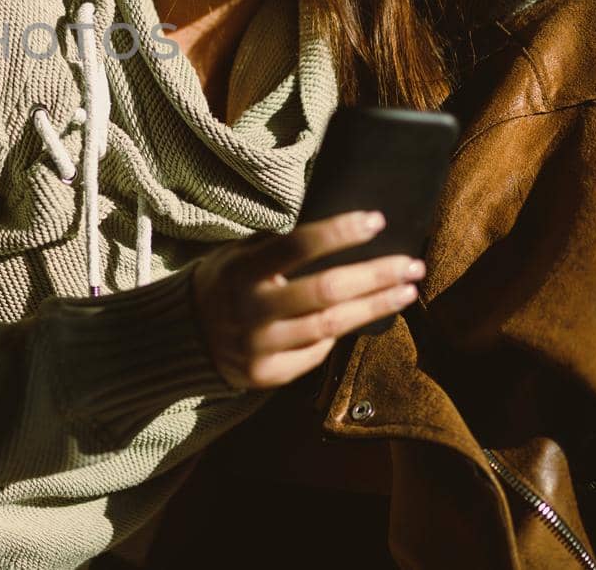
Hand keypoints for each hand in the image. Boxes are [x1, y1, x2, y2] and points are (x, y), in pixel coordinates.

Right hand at [189, 210, 423, 389]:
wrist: (183, 338)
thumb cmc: (222, 284)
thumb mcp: (236, 255)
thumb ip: (276, 247)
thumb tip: (337, 232)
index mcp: (241, 271)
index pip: (297, 246)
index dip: (339, 232)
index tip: (377, 221)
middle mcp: (250, 310)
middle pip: (326, 290)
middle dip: (376, 275)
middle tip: (412, 265)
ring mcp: (259, 346)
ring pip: (332, 326)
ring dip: (376, 307)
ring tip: (406, 292)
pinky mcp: (268, 374)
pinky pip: (317, 354)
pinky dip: (340, 335)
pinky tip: (361, 318)